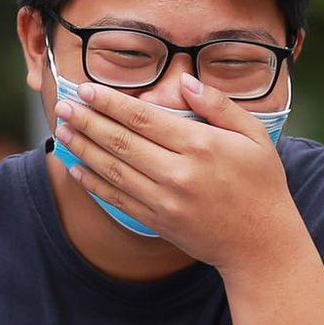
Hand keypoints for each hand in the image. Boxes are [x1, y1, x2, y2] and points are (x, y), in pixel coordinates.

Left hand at [51, 76, 308, 272]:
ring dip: (83, 149)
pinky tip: (76, 168)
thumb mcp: (254, 136)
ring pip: (113, 170)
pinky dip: (94, 184)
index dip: (110, 103)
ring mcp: (165, 201)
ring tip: (62, 132)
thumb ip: (219, 104)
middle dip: (87, 122)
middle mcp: (178, 173)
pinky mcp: (159, 222)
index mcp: (201, 145)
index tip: (87, 90)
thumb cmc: (261, 185)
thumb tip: (184, 80)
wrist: (261, 244)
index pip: (142, 118)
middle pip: (120, 142)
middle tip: (63, 106)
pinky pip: (118, 200)